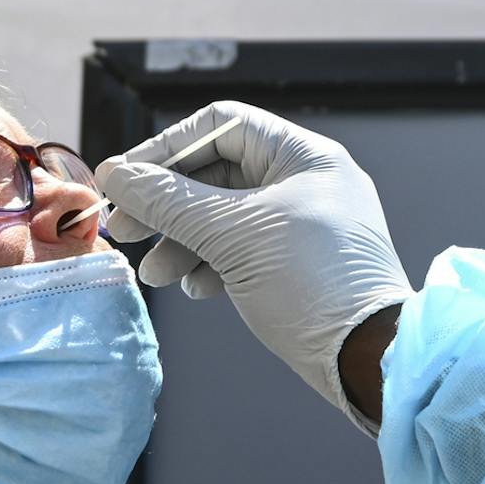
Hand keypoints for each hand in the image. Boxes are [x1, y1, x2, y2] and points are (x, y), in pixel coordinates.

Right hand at [98, 102, 411, 425]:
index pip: (221, 126)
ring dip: (182, 241)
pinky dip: (212, 265)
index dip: (166, 148)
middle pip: (217, 173)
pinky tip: (196, 288)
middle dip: (167, 203)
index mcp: (304, 156)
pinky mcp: (298, 265)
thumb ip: (170, 200)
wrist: (367, 357)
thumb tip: (117, 175)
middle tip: (125, 229)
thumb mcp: (232, 235)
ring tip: (156, 274)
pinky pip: (242, 250)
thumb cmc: (311, 282)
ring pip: (225, 217)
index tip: (122, 179)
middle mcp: (307, 182)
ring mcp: (304, 224)